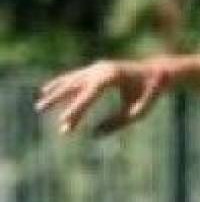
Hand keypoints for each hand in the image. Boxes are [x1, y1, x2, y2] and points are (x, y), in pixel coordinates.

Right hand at [34, 59, 168, 135]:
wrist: (158, 71)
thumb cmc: (150, 92)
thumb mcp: (139, 110)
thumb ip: (118, 122)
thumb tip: (95, 134)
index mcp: (113, 76)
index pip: (89, 95)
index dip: (76, 109)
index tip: (64, 123)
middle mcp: (102, 69)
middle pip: (75, 85)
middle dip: (58, 99)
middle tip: (40, 110)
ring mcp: (98, 67)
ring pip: (71, 80)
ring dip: (55, 93)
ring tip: (39, 106)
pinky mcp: (97, 69)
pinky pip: (75, 78)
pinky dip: (61, 84)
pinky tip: (47, 91)